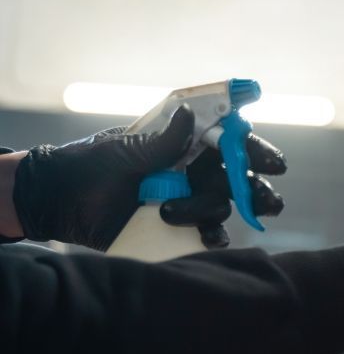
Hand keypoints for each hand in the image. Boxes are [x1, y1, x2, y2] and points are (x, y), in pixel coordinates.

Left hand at [11, 106, 285, 250]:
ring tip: (170, 211)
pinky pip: (209, 234)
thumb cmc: (90, 165)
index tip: (273, 163)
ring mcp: (189, 200)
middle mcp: (193, 170)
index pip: (230, 141)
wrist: (60, 204)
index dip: (255, 149)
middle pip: (240, 178)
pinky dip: (213, 237)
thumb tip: (191, 113)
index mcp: (185, 144)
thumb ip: (162, 140)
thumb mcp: (124, 149)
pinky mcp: (180, 228)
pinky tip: (207, 239)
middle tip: (267, 203)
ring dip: (209, 211)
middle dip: (257, 190)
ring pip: (224, 206)